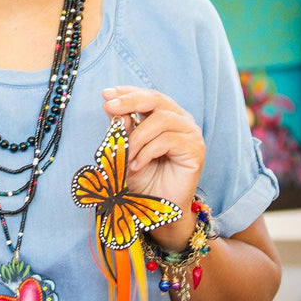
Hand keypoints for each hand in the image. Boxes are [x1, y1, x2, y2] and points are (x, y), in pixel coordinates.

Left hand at [101, 86, 204, 247]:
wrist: (158, 208)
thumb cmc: (143, 179)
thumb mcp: (126, 151)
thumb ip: (122, 130)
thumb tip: (111, 108)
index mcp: (165, 115)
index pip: (146, 96)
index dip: (126, 92)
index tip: (105, 93)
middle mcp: (180, 120)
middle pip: (156, 99)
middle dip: (130, 101)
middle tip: (109, 107)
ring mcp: (190, 133)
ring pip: (161, 120)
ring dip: (137, 137)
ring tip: (126, 157)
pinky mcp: (195, 149)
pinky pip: (167, 141)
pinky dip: (147, 152)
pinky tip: (137, 165)